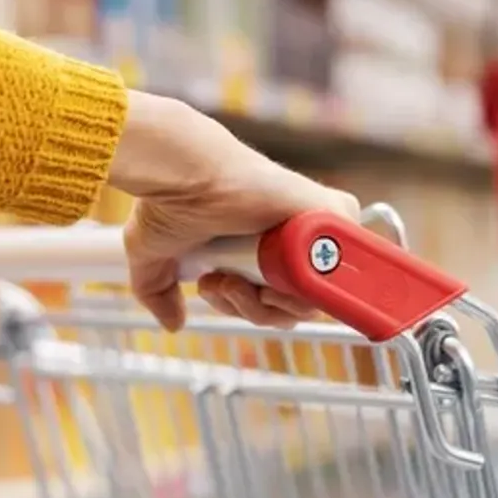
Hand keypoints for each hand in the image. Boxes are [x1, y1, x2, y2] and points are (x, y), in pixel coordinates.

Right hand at [109, 91, 360, 331]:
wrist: (183, 173)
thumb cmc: (167, 201)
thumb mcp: (154, 255)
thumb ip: (160, 291)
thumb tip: (173, 323)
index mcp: (265, 248)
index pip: (277, 302)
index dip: (246, 308)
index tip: (212, 289)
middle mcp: (293, 240)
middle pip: (295, 309)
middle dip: (251, 310)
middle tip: (219, 283)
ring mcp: (315, 230)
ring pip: (313, 301)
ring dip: (264, 304)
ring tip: (230, 278)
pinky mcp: (334, 218)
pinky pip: (344, 273)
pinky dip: (309, 286)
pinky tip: (268, 273)